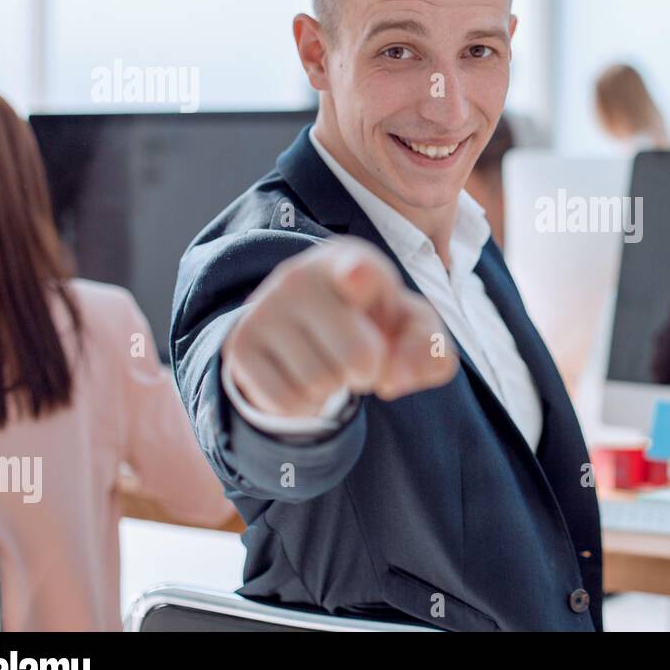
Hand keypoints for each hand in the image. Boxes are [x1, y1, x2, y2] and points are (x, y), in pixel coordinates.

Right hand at [223, 237, 457, 417]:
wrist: (310, 326)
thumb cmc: (374, 321)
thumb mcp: (413, 330)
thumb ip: (429, 349)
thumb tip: (392, 378)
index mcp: (354, 262)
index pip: (357, 269)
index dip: (359, 276)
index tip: (357, 275)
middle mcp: (300, 277)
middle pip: (358, 359)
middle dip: (368, 372)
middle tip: (358, 354)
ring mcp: (264, 309)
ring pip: (319, 385)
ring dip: (334, 390)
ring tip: (328, 361)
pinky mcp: (240, 346)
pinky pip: (286, 403)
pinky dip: (305, 407)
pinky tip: (304, 380)